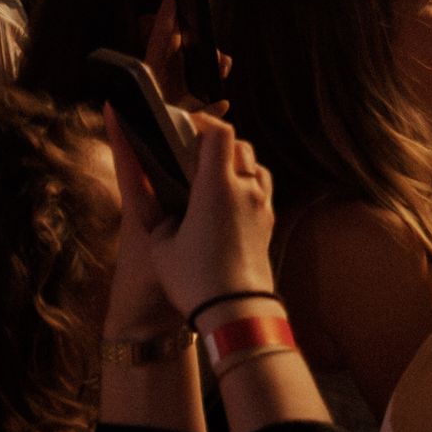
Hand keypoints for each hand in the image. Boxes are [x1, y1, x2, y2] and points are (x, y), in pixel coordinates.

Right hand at [111, 109, 279, 322]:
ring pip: (256, 166)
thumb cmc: (194, 277)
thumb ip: (167, 217)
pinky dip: (247, 184)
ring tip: (213, 173)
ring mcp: (262, 205)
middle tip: (195, 148)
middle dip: (218, 142)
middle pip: (240, 146)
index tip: (186, 122)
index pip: (219, 135)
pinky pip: (262, 190)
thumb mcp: (162, 245)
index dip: (203, 122)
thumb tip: (177, 213)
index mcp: (217, 186)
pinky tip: (229, 200)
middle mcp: (246, 189)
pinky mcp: (269, 223)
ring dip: (237, 162)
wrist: (236, 309)